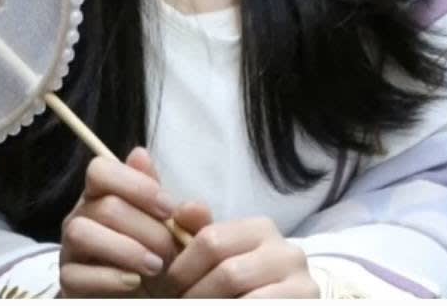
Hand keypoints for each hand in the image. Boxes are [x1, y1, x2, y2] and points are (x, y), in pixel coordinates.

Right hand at [58, 147, 207, 297]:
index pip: (101, 169)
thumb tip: (145, 157)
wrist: (143, 295)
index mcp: (102, 194)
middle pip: (104, 205)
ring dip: (125, 249)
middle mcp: (80, 215)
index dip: (137, 185)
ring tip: (155, 266)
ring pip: (81, 233)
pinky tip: (134, 282)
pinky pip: (77, 274)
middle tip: (170, 248)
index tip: (169, 209)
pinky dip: (110, 277)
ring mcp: (70, 248)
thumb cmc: (156, 253)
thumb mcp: (171, 229)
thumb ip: (167, 198)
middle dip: (145, 227)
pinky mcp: (67, 280)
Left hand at [161, 214, 317, 297]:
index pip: (210, 241)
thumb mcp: (201, 257)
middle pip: (226, 272)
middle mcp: (286, 249)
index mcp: (260, 229)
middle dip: (194, 296)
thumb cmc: (224, 291)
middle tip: (177, 304)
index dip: (180, 271)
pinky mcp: (307, 303)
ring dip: (209, 305)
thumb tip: (139, 156)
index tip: (167, 289)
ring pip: (241, 295)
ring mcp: (301, 281)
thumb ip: (177, 218)